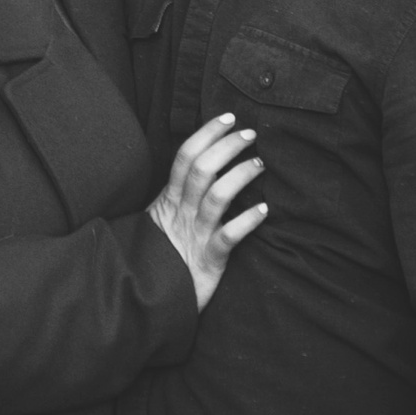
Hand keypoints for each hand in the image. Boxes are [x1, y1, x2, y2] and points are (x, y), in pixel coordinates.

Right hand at [145, 111, 266, 309]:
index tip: (229, 117)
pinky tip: (264, 211)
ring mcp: (195, 236)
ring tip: (260, 165)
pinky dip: (247, 221)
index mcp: (170, 200)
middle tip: (250, 135)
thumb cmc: (164, 255)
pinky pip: (228, 237)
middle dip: (227, 147)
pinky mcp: (208, 261)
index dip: (207, 134)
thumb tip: (204, 164)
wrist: (151, 297)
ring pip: (216, 197)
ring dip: (240, 176)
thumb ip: (179, 194)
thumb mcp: (164, 219)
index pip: (186, 156)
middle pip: (202, 170)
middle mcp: (182, 213)